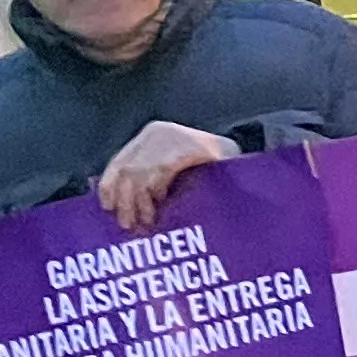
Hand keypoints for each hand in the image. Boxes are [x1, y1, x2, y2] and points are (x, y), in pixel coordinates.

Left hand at [95, 123, 238, 230]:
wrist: (248, 164)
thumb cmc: (211, 174)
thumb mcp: (173, 171)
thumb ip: (146, 178)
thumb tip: (109, 195)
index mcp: (152, 134)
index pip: (119, 160)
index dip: (109, 185)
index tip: (107, 208)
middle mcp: (158, 131)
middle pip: (127, 169)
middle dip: (125, 200)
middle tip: (129, 224)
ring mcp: (174, 137)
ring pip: (140, 173)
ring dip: (140, 202)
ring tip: (147, 221)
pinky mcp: (189, 146)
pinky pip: (161, 172)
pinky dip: (158, 191)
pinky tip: (164, 203)